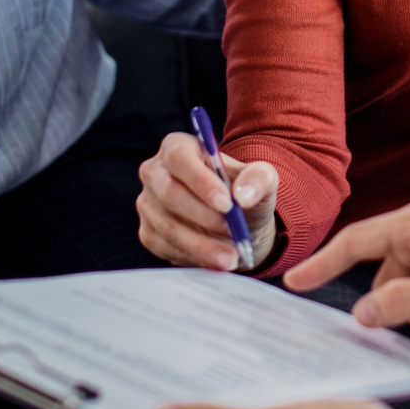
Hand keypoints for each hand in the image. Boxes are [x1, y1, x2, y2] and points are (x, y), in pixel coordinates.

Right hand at [137, 132, 277, 270]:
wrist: (236, 222)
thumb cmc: (242, 191)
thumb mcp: (261, 179)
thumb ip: (259, 178)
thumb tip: (243, 195)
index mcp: (178, 147)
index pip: (179, 157)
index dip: (200, 181)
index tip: (227, 204)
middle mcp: (155, 172)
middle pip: (168, 192)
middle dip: (203, 216)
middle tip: (233, 232)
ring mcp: (148, 203)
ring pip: (167, 225)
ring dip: (201, 244)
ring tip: (231, 256)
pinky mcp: (149, 232)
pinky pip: (165, 247)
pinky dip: (193, 256)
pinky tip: (215, 261)